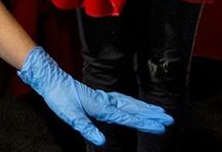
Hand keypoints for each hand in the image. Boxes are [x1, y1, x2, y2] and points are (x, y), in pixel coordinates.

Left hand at [17, 46, 172, 145]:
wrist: (52, 80)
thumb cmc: (60, 98)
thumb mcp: (70, 116)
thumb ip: (86, 128)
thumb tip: (101, 141)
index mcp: (102, 107)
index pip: (128, 117)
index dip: (146, 122)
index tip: (162, 126)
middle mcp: (106, 102)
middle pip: (134, 109)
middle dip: (151, 114)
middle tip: (169, 119)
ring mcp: (104, 98)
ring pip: (130, 103)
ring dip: (144, 108)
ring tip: (159, 112)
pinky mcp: (100, 97)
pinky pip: (122, 100)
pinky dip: (132, 103)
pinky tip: (135, 105)